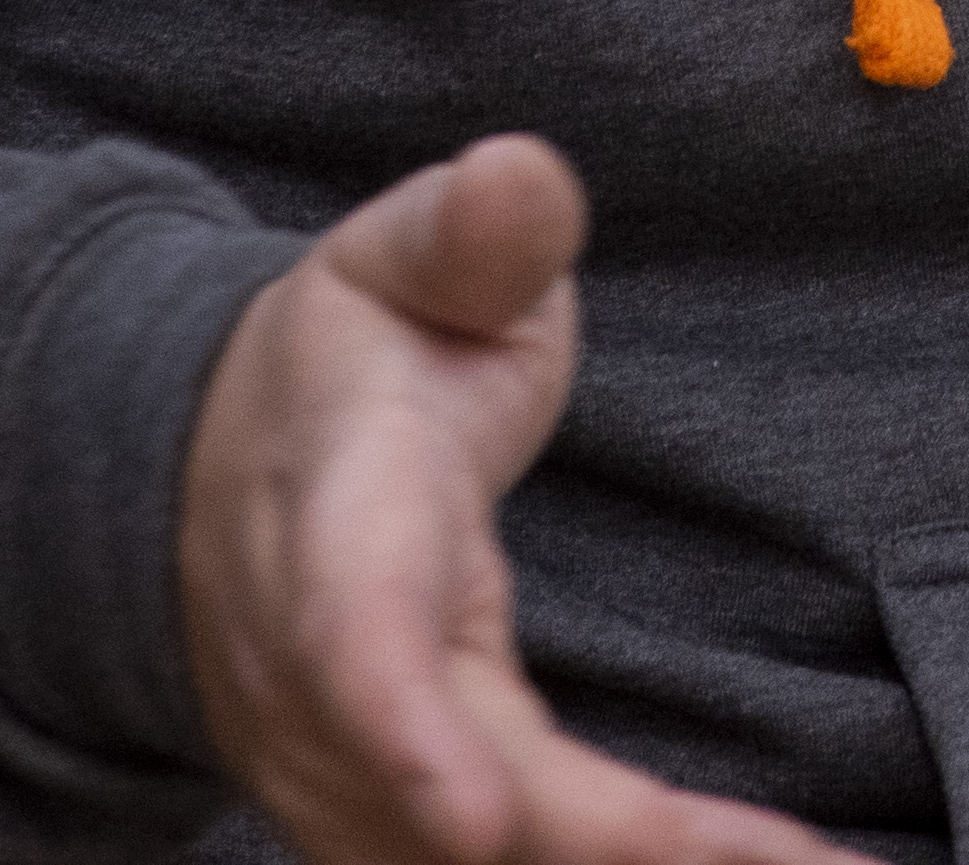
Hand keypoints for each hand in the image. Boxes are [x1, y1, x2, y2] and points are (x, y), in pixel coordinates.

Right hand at [179, 135, 852, 863]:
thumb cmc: (353, 357)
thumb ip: (473, 233)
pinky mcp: (387, 813)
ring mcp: (345, 760)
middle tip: (764, 864)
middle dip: (593, 842)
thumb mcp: (400, 259)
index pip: (352, 632)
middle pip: (437, 790)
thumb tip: (521, 173)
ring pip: (456, 863)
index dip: (405, 730)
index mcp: (338, 511)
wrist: (204, 469)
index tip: (476, 818)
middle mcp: (322, 669)